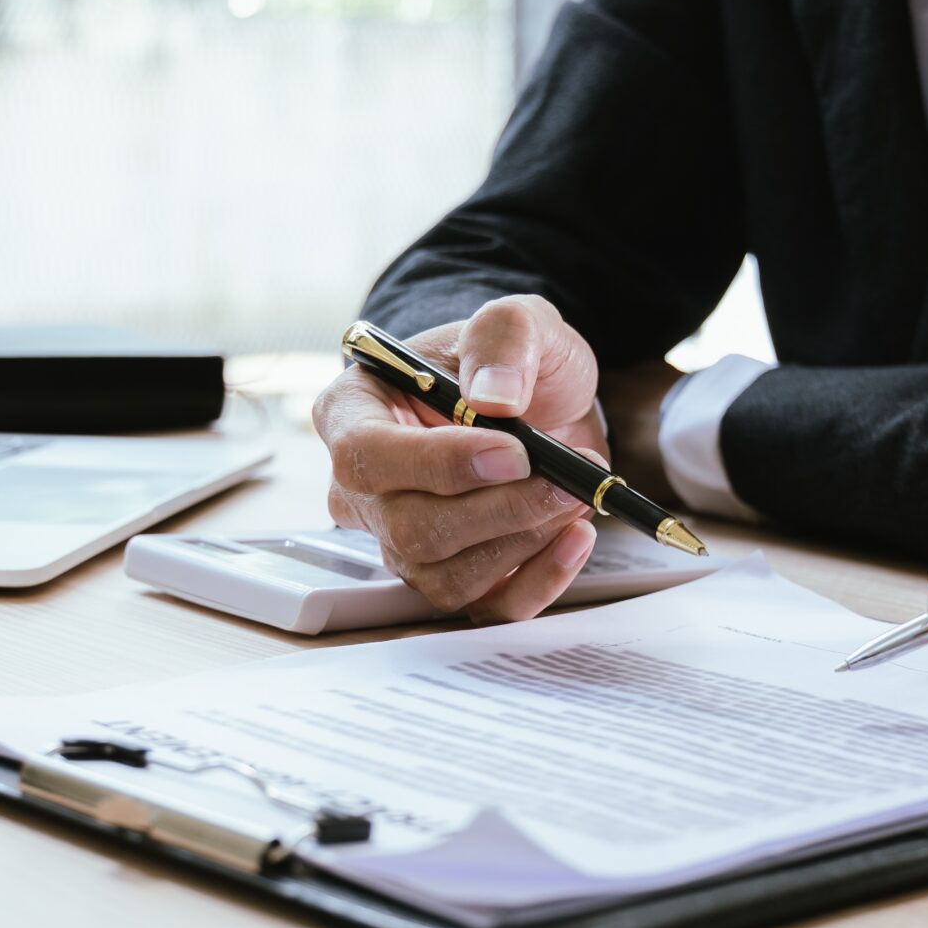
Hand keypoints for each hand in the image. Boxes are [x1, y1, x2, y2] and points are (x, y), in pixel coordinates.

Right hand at [312, 296, 600, 621]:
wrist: (541, 400)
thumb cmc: (507, 362)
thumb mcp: (516, 321)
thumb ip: (503, 337)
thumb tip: (494, 399)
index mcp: (351, 414)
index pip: (367, 458)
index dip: (440, 464)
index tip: (515, 453)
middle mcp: (364, 489)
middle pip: (408, 528)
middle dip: (500, 510)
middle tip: (567, 479)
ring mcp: (402, 540)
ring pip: (444, 576)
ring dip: (524, 543)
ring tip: (576, 496)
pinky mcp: (453, 575)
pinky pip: (485, 607)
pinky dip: (539, 581)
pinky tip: (576, 537)